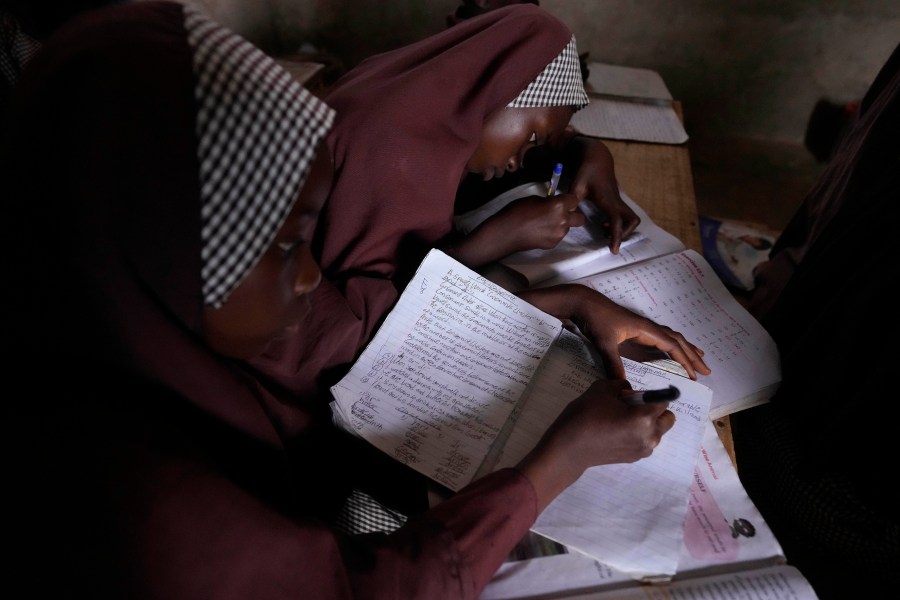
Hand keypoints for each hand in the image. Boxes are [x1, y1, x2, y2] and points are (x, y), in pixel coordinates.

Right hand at [445, 192, 584, 267]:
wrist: (506, 233)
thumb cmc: (517, 211)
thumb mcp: (534, 199)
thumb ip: (548, 201)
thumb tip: (553, 203)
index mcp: (559, 206)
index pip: (575, 200)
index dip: (568, 199)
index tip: (562, 199)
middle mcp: (563, 221)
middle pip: (580, 218)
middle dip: (573, 214)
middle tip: (561, 212)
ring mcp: (559, 235)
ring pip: (568, 228)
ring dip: (562, 224)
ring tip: (545, 222)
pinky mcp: (553, 244)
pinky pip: (558, 236)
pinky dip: (553, 232)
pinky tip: (540, 231)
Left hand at [517, 284, 710, 379]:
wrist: (583, 303)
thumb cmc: (595, 319)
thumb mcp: (604, 343)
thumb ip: (614, 364)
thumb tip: (624, 385)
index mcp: (645, 329)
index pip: (672, 346)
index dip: (685, 361)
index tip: (696, 375)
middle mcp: (647, 327)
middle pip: (677, 341)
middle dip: (692, 356)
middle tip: (707, 371)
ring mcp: (641, 327)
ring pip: (670, 338)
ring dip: (685, 349)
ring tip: (698, 358)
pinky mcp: (634, 329)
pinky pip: (659, 338)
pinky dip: (670, 345)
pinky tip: (669, 351)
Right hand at [517, 378, 675, 511]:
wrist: (568, 449)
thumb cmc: (584, 416)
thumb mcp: (601, 389)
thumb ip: (621, 386)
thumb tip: (630, 392)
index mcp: (644, 417)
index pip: (663, 400)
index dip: (650, 393)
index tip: (636, 394)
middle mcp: (650, 436)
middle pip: (668, 418)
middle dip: (655, 410)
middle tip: (631, 407)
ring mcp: (643, 450)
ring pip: (657, 431)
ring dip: (648, 423)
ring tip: (621, 420)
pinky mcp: (634, 458)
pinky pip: (646, 441)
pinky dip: (638, 435)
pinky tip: (616, 432)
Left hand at [568, 137, 639, 252]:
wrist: (596, 158)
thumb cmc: (586, 171)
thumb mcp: (576, 185)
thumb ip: (573, 200)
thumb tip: (570, 215)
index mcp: (608, 200)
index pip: (617, 221)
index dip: (616, 236)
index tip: (614, 250)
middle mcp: (617, 201)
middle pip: (632, 221)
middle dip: (624, 233)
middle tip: (609, 240)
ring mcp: (619, 201)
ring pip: (631, 219)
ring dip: (623, 229)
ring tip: (604, 230)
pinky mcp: (617, 201)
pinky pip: (625, 216)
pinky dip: (619, 223)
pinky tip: (604, 223)